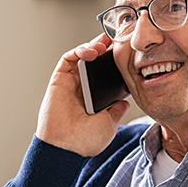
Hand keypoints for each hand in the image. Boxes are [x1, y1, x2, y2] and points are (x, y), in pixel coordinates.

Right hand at [36, 34, 130, 156]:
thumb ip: (117, 110)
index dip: (116, 62)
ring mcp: (72, 83)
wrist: (66, 147)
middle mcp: (84, 88)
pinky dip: (80, 51)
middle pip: (95, 62)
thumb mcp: (110, 123)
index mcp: (97, 98)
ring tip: (105, 44)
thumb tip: (126, 102)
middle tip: (117, 38)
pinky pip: (68, 59)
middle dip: (106, 48)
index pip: (107, 74)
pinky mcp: (59, 80)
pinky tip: (92, 51)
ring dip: (93, 46)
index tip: (128, 53)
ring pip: (82, 56)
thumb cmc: (86, 140)